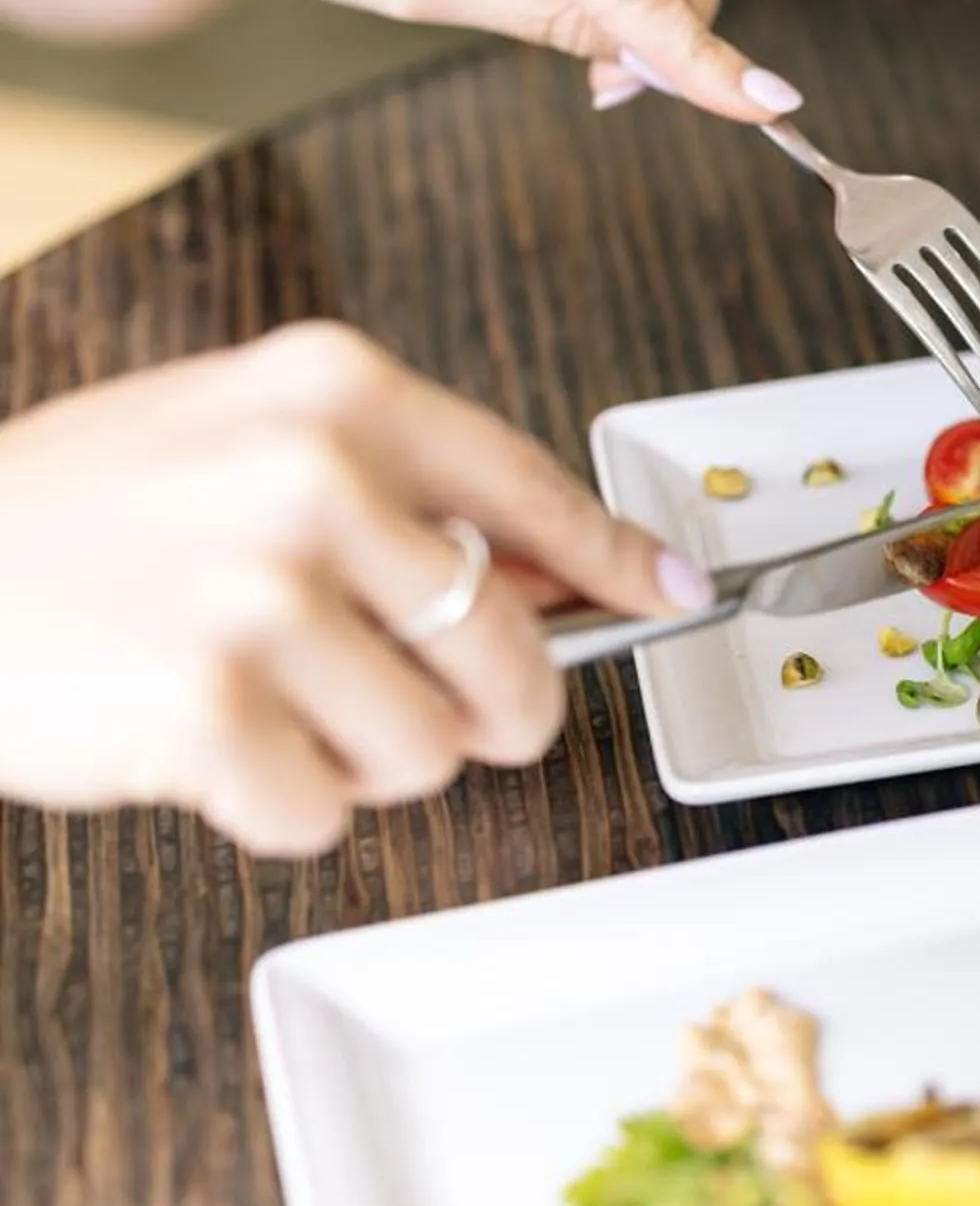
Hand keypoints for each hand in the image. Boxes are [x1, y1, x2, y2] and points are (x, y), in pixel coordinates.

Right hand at [0, 324, 709, 855]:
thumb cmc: (79, 514)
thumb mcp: (245, 441)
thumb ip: (410, 493)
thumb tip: (581, 570)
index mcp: (333, 392)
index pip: (534, 491)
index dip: (620, 560)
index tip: (673, 593)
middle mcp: (308, 477)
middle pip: (509, 648)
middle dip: (490, 709)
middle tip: (436, 715)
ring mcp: (255, 592)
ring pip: (431, 746)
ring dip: (367, 761)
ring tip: (273, 708)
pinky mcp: (205, 708)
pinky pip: (325, 813)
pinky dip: (280, 807)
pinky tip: (210, 746)